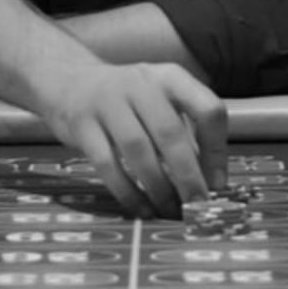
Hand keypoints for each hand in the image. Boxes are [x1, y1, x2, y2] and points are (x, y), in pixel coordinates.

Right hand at [38, 61, 226, 219]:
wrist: (70, 81)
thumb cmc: (128, 100)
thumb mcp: (160, 100)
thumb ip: (185, 131)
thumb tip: (211, 182)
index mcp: (170, 77)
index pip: (207, 108)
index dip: (216, 150)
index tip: (217, 182)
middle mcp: (141, 83)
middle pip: (170, 132)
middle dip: (188, 176)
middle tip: (196, 206)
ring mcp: (108, 101)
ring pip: (138, 148)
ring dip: (158, 186)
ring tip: (170, 211)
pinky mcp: (82, 123)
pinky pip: (107, 164)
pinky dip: (127, 191)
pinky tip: (142, 208)